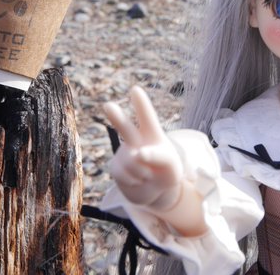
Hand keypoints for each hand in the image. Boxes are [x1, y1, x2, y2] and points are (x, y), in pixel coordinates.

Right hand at [104, 86, 183, 210]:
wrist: (155, 190)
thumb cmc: (167, 172)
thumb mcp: (171, 164)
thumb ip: (158, 156)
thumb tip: (137, 154)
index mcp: (152, 133)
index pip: (147, 117)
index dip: (141, 104)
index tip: (135, 90)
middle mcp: (136, 139)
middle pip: (125, 127)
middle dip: (116, 118)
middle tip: (108, 106)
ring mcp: (124, 152)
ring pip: (132, 161)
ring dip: (144, 173)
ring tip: (148, 174)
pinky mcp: (115, 167)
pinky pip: (125, 175)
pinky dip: (135, 181)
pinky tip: (138, 180)